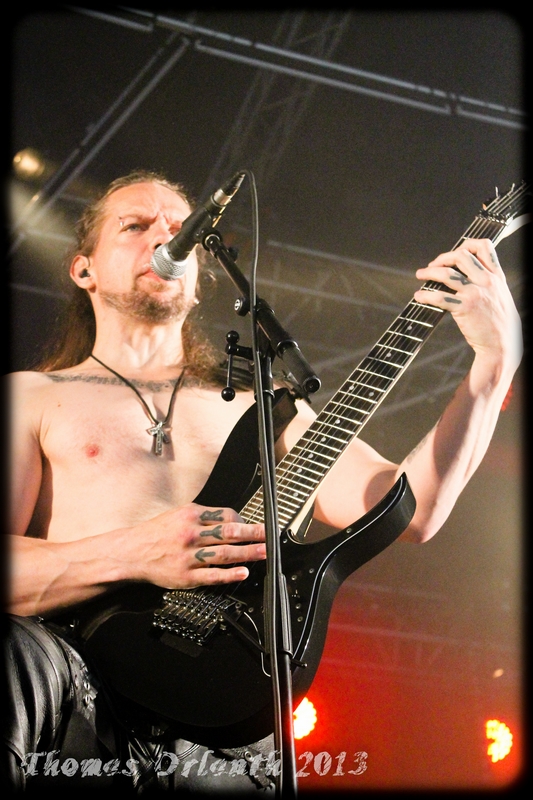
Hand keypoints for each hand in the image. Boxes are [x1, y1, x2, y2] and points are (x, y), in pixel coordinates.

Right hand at [131, 503, 265, 589]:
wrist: (131, 552)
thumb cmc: (157, 533)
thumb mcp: (179, 514)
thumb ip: (204, 517)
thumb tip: (232, 520)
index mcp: (191, 515)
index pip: (226, 515)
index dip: (245, 520)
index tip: (258, 525)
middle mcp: (191, 533)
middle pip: (229, 532)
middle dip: (254, 533)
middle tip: (271, 535)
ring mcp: (189, 556)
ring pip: (224, 554)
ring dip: (248, 553)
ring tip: (265, 553)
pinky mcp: (185, 575)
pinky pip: (211, 575)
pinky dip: (229, 574)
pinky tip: (243, 573)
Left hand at [414, 238, 521, 368]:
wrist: (503, 344)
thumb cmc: (500, 323)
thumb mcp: (501, 295)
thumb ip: (488, 282)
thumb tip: (469, 274)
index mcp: (496, 276)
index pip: (484, 247)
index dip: (466, 245)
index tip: (454, 252)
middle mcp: (486, 281)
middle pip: (460, 256)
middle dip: (442, 258)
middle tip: (432, 266)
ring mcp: (475, 293)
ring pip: (447, 273)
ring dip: (429, 272)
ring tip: (420, 275)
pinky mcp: (465, 308)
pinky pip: (440, 297)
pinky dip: (426, 295)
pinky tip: (419, 296)